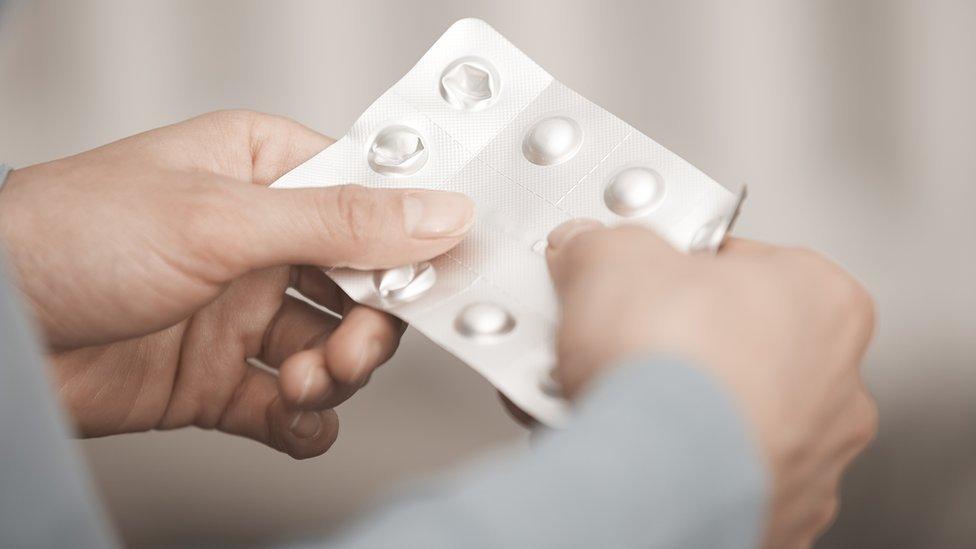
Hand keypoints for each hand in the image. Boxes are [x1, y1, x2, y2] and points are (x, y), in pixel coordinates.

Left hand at [0, 110, 473, 457]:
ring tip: (302, 384)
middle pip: (360, 287)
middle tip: (350, 349)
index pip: (368, 205)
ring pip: (331, 350)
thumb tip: (438, 213)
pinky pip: (287, 406)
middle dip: (367, 326)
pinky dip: (303, 422)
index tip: (422, 285)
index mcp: (264, 173)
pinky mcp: (216, 377)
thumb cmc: (70, 235)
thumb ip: (339, 222)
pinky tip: (293, 419)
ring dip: (334, 375)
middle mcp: (259, 242)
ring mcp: (239, 312)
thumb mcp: (221, 218)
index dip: (404, 247)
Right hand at [543, 219, 876, 548]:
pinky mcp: (783, 515)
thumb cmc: (666, 367)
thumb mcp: (612, 259)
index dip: (681, 268)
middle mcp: (840, 382)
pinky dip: (689, 463)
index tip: (644, 281)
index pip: (747, 264)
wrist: (653, 474)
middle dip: (686, 343)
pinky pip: (728, 476)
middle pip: (747, 343)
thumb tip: (591, 247)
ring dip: (689, 407)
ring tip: (625, 403)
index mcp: (823, 298)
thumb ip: (604, 243)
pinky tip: (643, 450)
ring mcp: (816, 456)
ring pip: (741, 416)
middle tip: (630, 344)